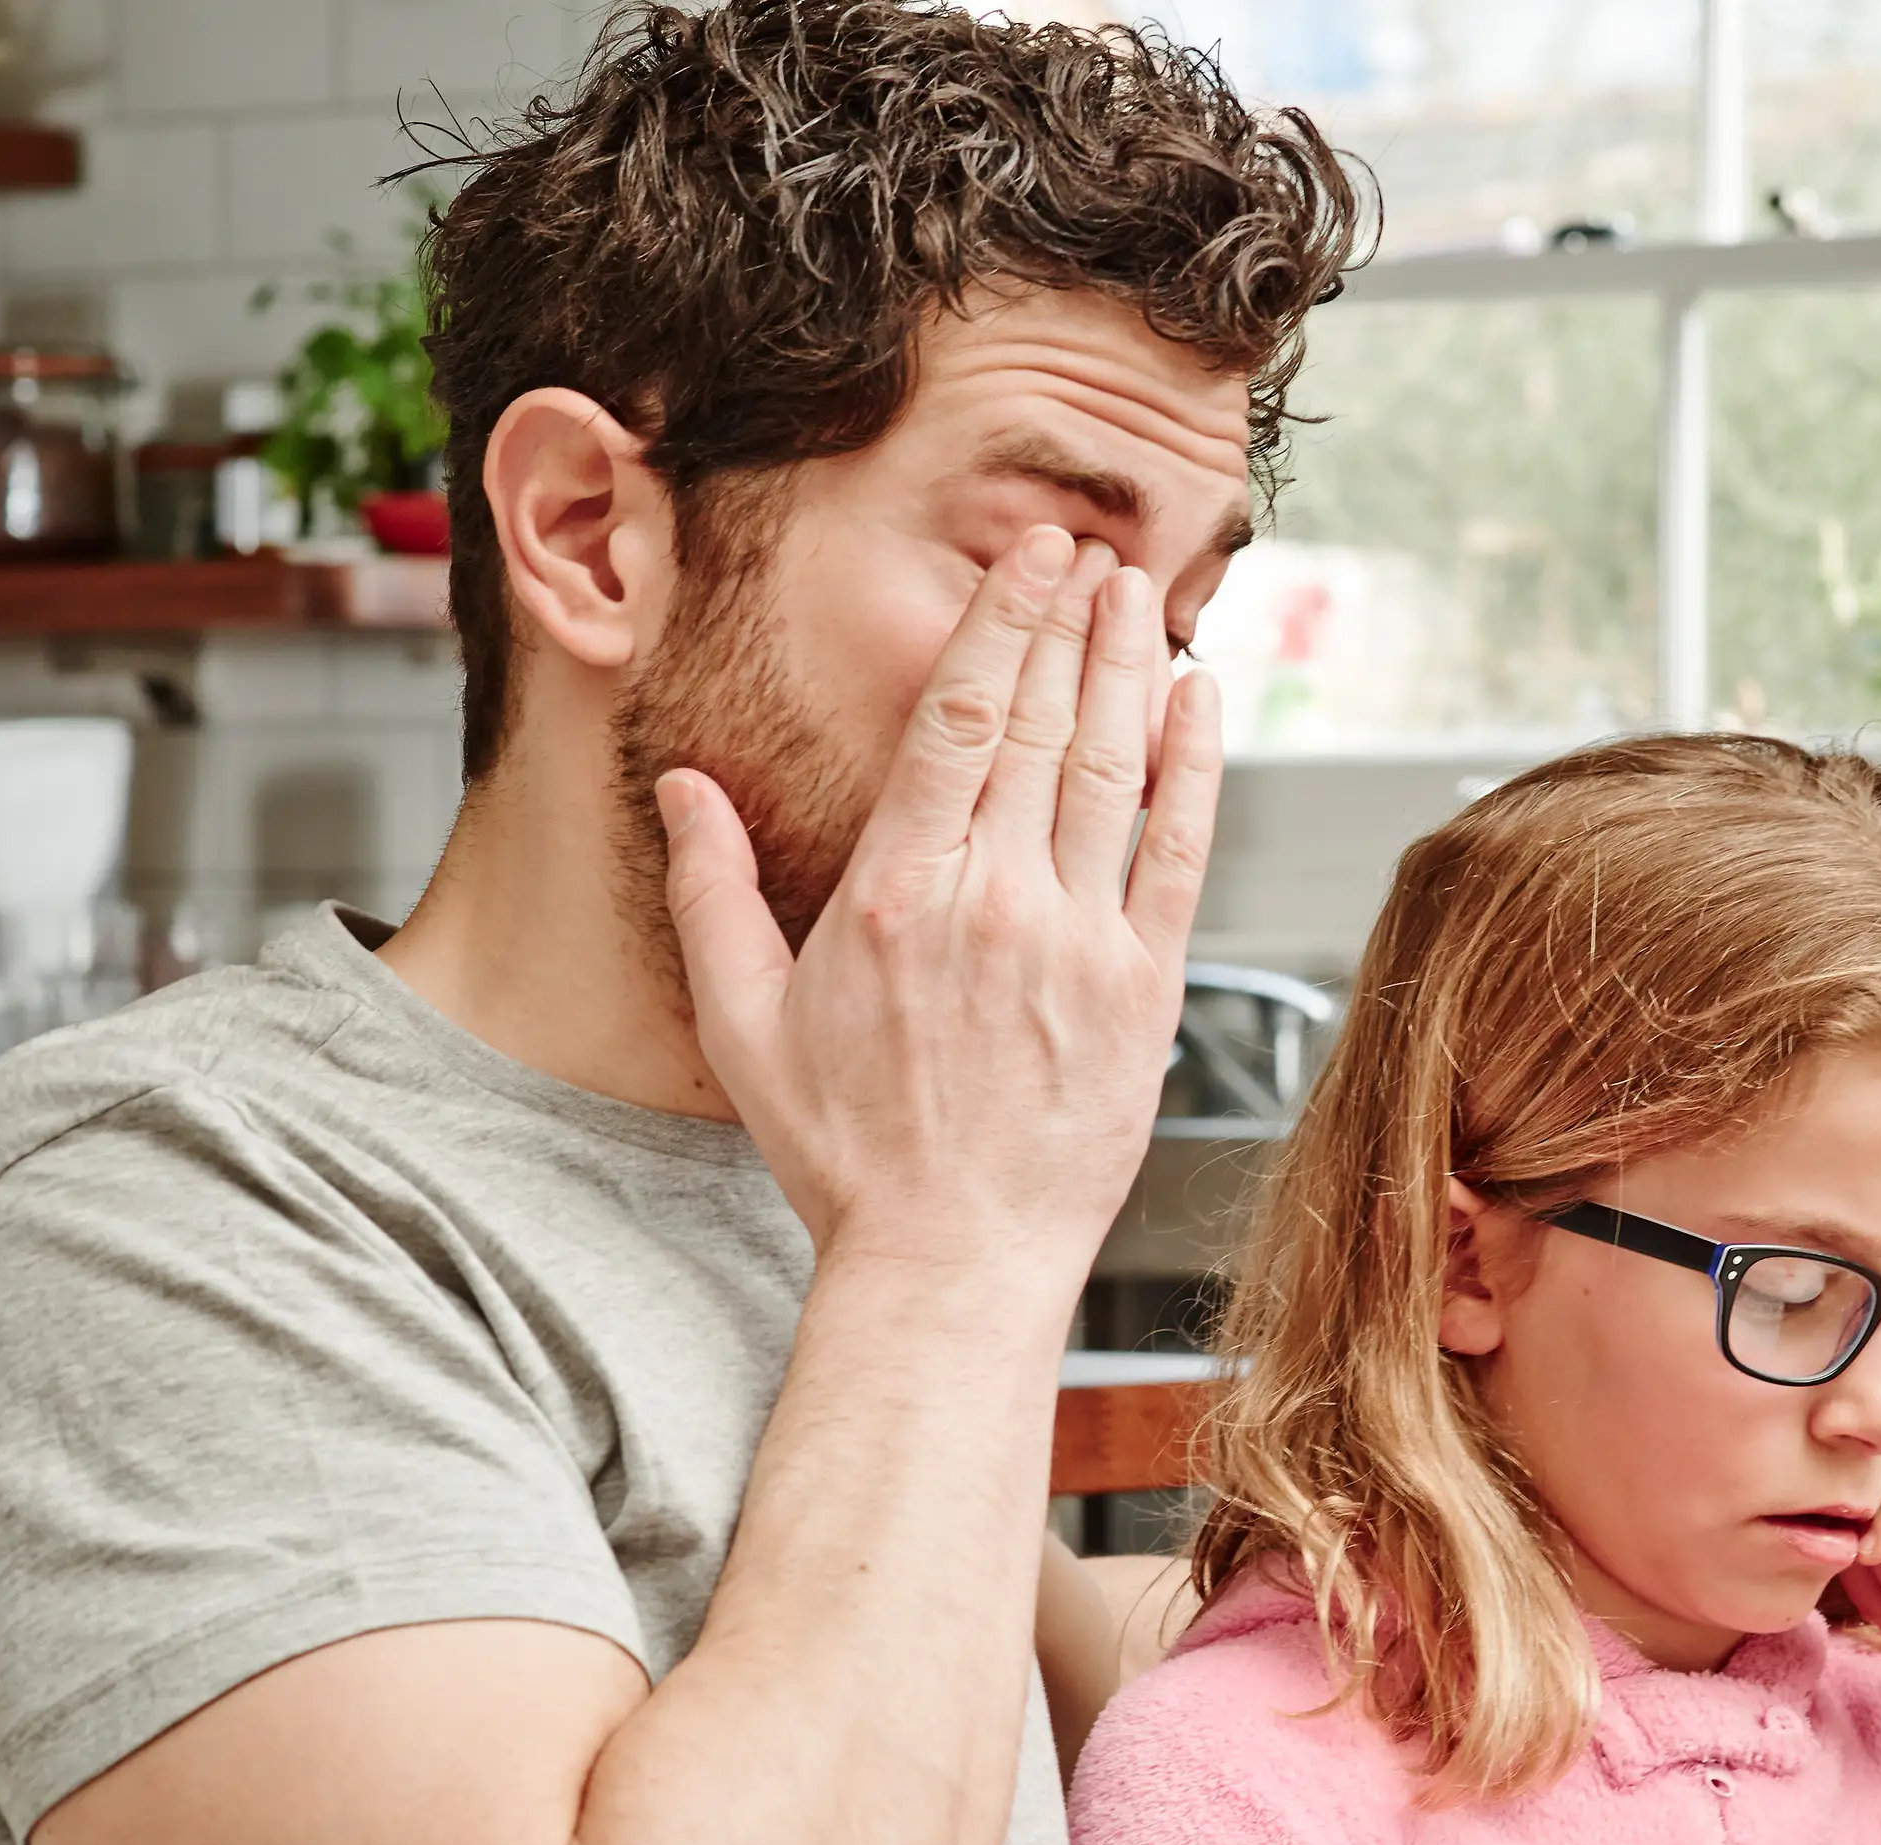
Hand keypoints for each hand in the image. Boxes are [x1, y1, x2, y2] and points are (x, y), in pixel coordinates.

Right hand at [660, 523, 1222, 1276]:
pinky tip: (1199, 702)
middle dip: (1070, 621)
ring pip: (1114, 769)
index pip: (960, 719)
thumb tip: (682, 786)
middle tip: (1090, 546)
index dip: (1002, 622)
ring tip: (1140, 594)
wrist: (951, 1261)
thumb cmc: (847, 1154)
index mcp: (896, 893)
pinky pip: (1179, 854)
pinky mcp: (1144, 992)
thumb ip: (712, 894)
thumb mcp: (745, 1025)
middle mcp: (993, 901)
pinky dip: (1195, 769)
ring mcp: (1078, 943)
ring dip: (1130, 667)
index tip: (1029, 558)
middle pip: (1044, 723)